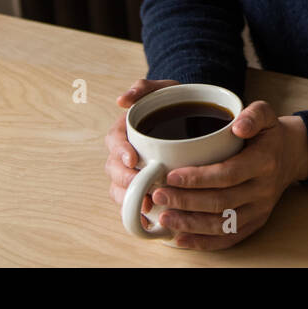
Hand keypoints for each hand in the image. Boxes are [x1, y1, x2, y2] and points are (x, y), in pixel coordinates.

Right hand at [104, 78, 178, 222]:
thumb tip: (122, 100)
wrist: (193, 115)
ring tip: (145, 205)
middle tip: (142, 186)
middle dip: (125, 180)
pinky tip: (149, 220)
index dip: (120, 152)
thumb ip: (144, 88)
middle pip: (114, 170)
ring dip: (129, 199)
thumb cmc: (175, 101)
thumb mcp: (163, 89)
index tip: (133, 160)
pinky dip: (138, 212)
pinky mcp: (144, 187)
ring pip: (120, 189)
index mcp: (126, 130)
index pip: (114, 141)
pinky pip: (134, 203)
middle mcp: (125, 153)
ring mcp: (132, 172)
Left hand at [147, 101, 307, 249]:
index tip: (171, 176)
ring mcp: (260, 210)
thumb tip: (237, 126)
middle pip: (221, 202)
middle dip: (186, 201)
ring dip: (190, 224)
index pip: (228, 174)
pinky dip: (204, 242)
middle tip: (159, 195)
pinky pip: (229, 238)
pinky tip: (181, 239)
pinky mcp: (255, 223)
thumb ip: (254, 114)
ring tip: (165, 218)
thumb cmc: (270, 134)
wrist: (292, 155)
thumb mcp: (266, 113)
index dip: (198, 178)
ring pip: (222, 224)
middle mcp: (263, 190)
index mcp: (264, 162)